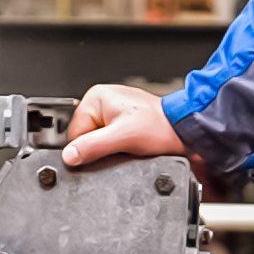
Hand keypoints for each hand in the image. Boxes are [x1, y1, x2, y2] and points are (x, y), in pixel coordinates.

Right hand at [63, 82, 188, 169]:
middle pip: (85, 136)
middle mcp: (102, 100)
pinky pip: (110, 138)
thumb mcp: (123, 139)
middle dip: (101, 146)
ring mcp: (113, 109)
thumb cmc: (161, 128)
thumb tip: (69, 156)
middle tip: (122, 145)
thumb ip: (93, 147)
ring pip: (98, 139)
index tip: (105, 150)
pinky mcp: (122, 120)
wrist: (184, 133)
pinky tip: (131, 143)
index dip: (87, 147)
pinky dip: (119, 144)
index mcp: (96, 97)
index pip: (75, 131)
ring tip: (129, 143)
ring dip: (111, 146)